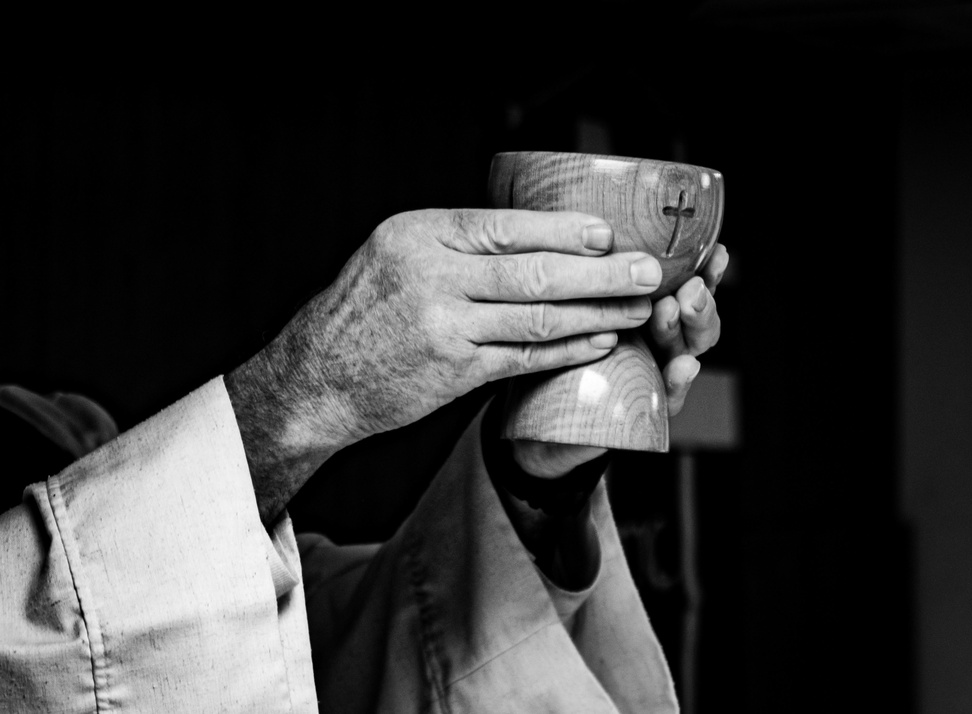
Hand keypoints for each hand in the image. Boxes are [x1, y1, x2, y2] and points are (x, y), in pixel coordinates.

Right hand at [226, 209, 664, 522]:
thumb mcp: (395, 255)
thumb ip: (456, 246)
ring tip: (636, 309)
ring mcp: (443, 327)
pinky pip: (523, 357)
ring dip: (596, 313)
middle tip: (647, 271)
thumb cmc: (363, 310)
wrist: (317, 378)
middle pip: (533, 272)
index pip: (505, 226)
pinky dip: (566, 350)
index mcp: (418, 235)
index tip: (608, 233)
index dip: (564, 230)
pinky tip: (599, 342)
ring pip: (537, 317)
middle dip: (600, 273)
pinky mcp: (453, 373)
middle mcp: (430, 277)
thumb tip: (536, 237)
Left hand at [511, 243, 728, 478]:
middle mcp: (654, 341)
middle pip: (694, 317)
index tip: (714, 252)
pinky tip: (683, 368)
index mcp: (642, 310)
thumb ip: (587, 275)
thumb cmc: (554, 355)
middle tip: (690, 288)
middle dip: (699, 299)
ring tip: (681, 309)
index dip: (704, 270)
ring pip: (686, 350)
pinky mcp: (643, 412)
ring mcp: (652, 375)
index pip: (683, 286)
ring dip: (690, 329)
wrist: (541, 427)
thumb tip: (591, 226)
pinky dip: (678, 382)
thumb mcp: (569, 305)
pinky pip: (667, 397)